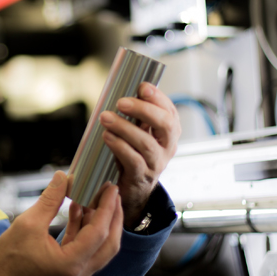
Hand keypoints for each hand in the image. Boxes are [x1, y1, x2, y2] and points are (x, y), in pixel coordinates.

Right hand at [0, 171, 122, 275]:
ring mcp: (75, 275)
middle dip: (113, 216)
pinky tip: (77, 209)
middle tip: (111, 192)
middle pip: (109, 243)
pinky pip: (84, 249)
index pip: (99, 232)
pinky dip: (84, 230)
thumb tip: (62, 176)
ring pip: (99, 247)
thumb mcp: (28, 223)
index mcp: (71, 264)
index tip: (111, 187)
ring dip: (99, 222)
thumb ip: (50, 199)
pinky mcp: (68, 272)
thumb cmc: (8, 261)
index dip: (107, 207)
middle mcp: (79, 273)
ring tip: (94, 197)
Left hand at [99, 82, 179, 227]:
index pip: (170, 110)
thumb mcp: (139, 131)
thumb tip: (121, 92)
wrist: (134, 188)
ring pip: (146, 143)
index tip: (142, 87)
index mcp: (169, 131)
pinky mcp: (142, 176)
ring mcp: (157, 163)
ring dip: (125, 128)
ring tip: (106, 118)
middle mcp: (168, 146)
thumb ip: (136, 115)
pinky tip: (107, 136)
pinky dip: (119, 146)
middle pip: (165, 125)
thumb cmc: (134, 153)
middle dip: (144, 110)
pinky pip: (133, 160)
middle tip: (122, 102)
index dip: (158, 97)